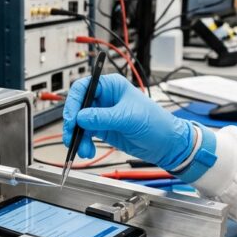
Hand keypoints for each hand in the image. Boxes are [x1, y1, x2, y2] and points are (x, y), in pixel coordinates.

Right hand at [63, 74, 192, 169]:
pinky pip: (85, 134)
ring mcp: (102, 114)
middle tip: (70, 135)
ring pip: (79, 123)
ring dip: (78, 137)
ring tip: (83, 149)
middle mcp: (104, 98)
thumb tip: (80, 117)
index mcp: (111, 86)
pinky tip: (87, 150)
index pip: (84, 87)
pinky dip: (83, 143)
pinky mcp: (102, 128)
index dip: (74, 102)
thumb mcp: (128, 118)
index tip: (71, 118)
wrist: (166, 144)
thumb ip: (103, 117)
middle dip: (72, 123)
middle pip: (78, 106)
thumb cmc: (156, 123)